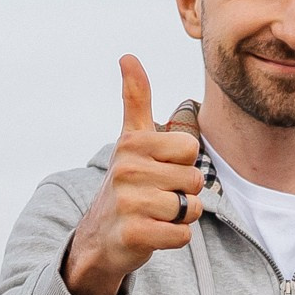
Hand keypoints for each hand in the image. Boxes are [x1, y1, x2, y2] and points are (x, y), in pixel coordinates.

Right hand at [61, 57, 202, 294]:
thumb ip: (135, 99)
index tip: (158, 169)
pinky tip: (153, 234)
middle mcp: (127, 169)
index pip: (191, 148)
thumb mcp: (129, 139)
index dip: (181, 163)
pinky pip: (182, 235)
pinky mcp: (134, 234)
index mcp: (132, 143)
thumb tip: (128, 56)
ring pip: (191, 208)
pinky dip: (174, 238)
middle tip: (156, 197)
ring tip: (154, 215)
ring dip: (180, 217)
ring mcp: (128, 202)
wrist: (99, 238)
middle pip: (195, 179)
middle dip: (183, 193)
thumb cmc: (126, 184)